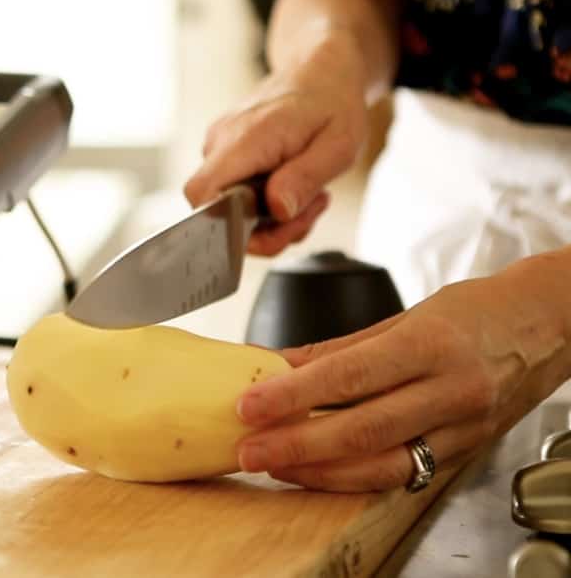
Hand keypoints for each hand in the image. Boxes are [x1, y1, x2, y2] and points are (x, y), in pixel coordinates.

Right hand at [183, 32, 368, 255]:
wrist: (320, 71)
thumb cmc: (333, 103)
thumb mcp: (339, 145)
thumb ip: (305, 178)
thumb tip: (277, 210)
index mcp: (247, 137)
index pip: (202, 192)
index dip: (225, 223)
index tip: (272, 222)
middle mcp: (222, 141)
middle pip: (218, 211)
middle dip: (267, 227)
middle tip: (310, 208)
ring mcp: (220, 146)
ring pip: (230, 207)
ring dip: (272, 216)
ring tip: (309, 191)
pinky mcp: (225, 153)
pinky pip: (236, 194)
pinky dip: (266, 202)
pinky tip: (293, 183)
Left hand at [233, 264, 570, 491]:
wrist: (551, 324)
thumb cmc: (478, 312)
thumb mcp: (406, 315)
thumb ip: (339, 348)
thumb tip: (276, 364)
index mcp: (431, 344)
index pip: (350, 376)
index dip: (295, 395)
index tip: (250, 405)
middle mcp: (452, 390)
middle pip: (363, 429)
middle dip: (297, 445)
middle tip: (250, 449)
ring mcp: (463, 426)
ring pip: (383, 463)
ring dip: (320, 471)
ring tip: (275, 466)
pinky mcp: (467, 450)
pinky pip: (404, 473)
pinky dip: (355, 477)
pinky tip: (319, 472)